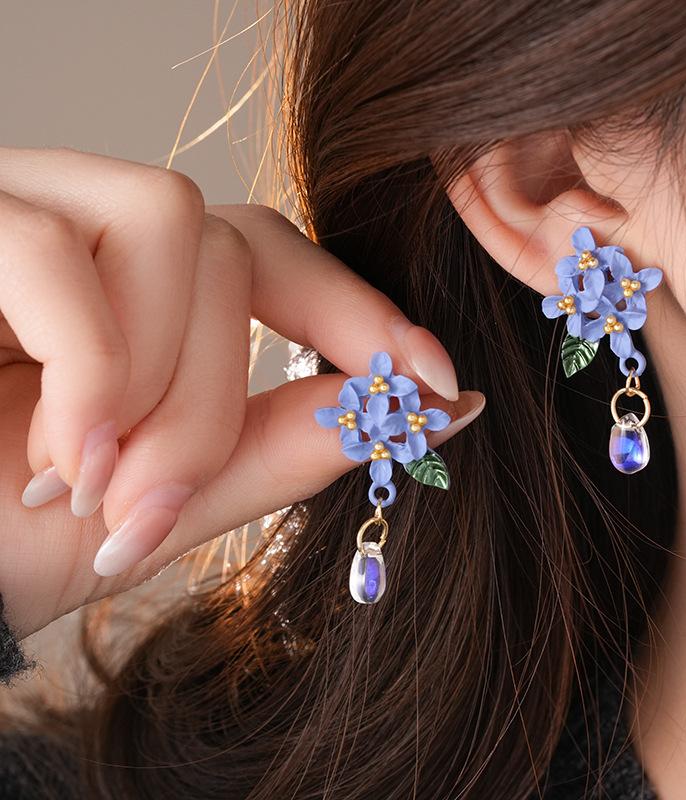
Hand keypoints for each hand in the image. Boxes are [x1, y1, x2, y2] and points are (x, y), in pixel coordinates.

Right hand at [0, 148, 484, 636]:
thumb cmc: (17, 532)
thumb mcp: (178, 497)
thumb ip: (294, 443)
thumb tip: (430, 411)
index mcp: (149, 289)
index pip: (279, 255)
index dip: (364, 312)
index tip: (435, 381)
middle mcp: (92, 225)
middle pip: (234, 250)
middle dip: (219, 396)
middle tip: (158, 502)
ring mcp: (23, 205)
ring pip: (169, 226)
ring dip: (157, 382)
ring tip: (97, 478)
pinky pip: (57, 249)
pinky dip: (89, 367)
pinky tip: (60, 451)